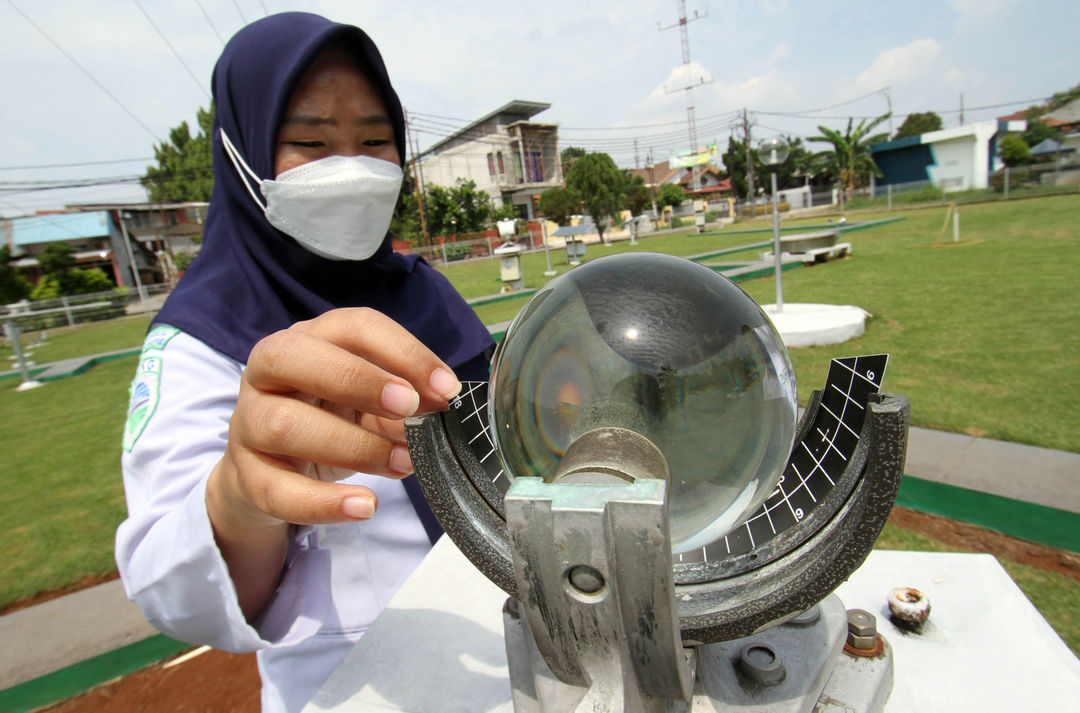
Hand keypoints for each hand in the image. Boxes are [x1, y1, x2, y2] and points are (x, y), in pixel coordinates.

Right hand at [204, 307, 460, 617]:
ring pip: (285, 425)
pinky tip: (365, 505)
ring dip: (353, 446)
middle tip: (411, 408)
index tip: (446, 387)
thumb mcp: (369, 404)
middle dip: (359, 380)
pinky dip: (324, 503)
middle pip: (296, 358)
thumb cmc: (328, 421)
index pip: (353, 326)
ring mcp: (247, 422)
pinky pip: (277, 490)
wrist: (270, 473)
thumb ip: (403, 403)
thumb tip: (438, 408)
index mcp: (307, 340)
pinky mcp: (244, 475)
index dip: (403, 351)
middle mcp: (267, 371)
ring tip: (402, 464)